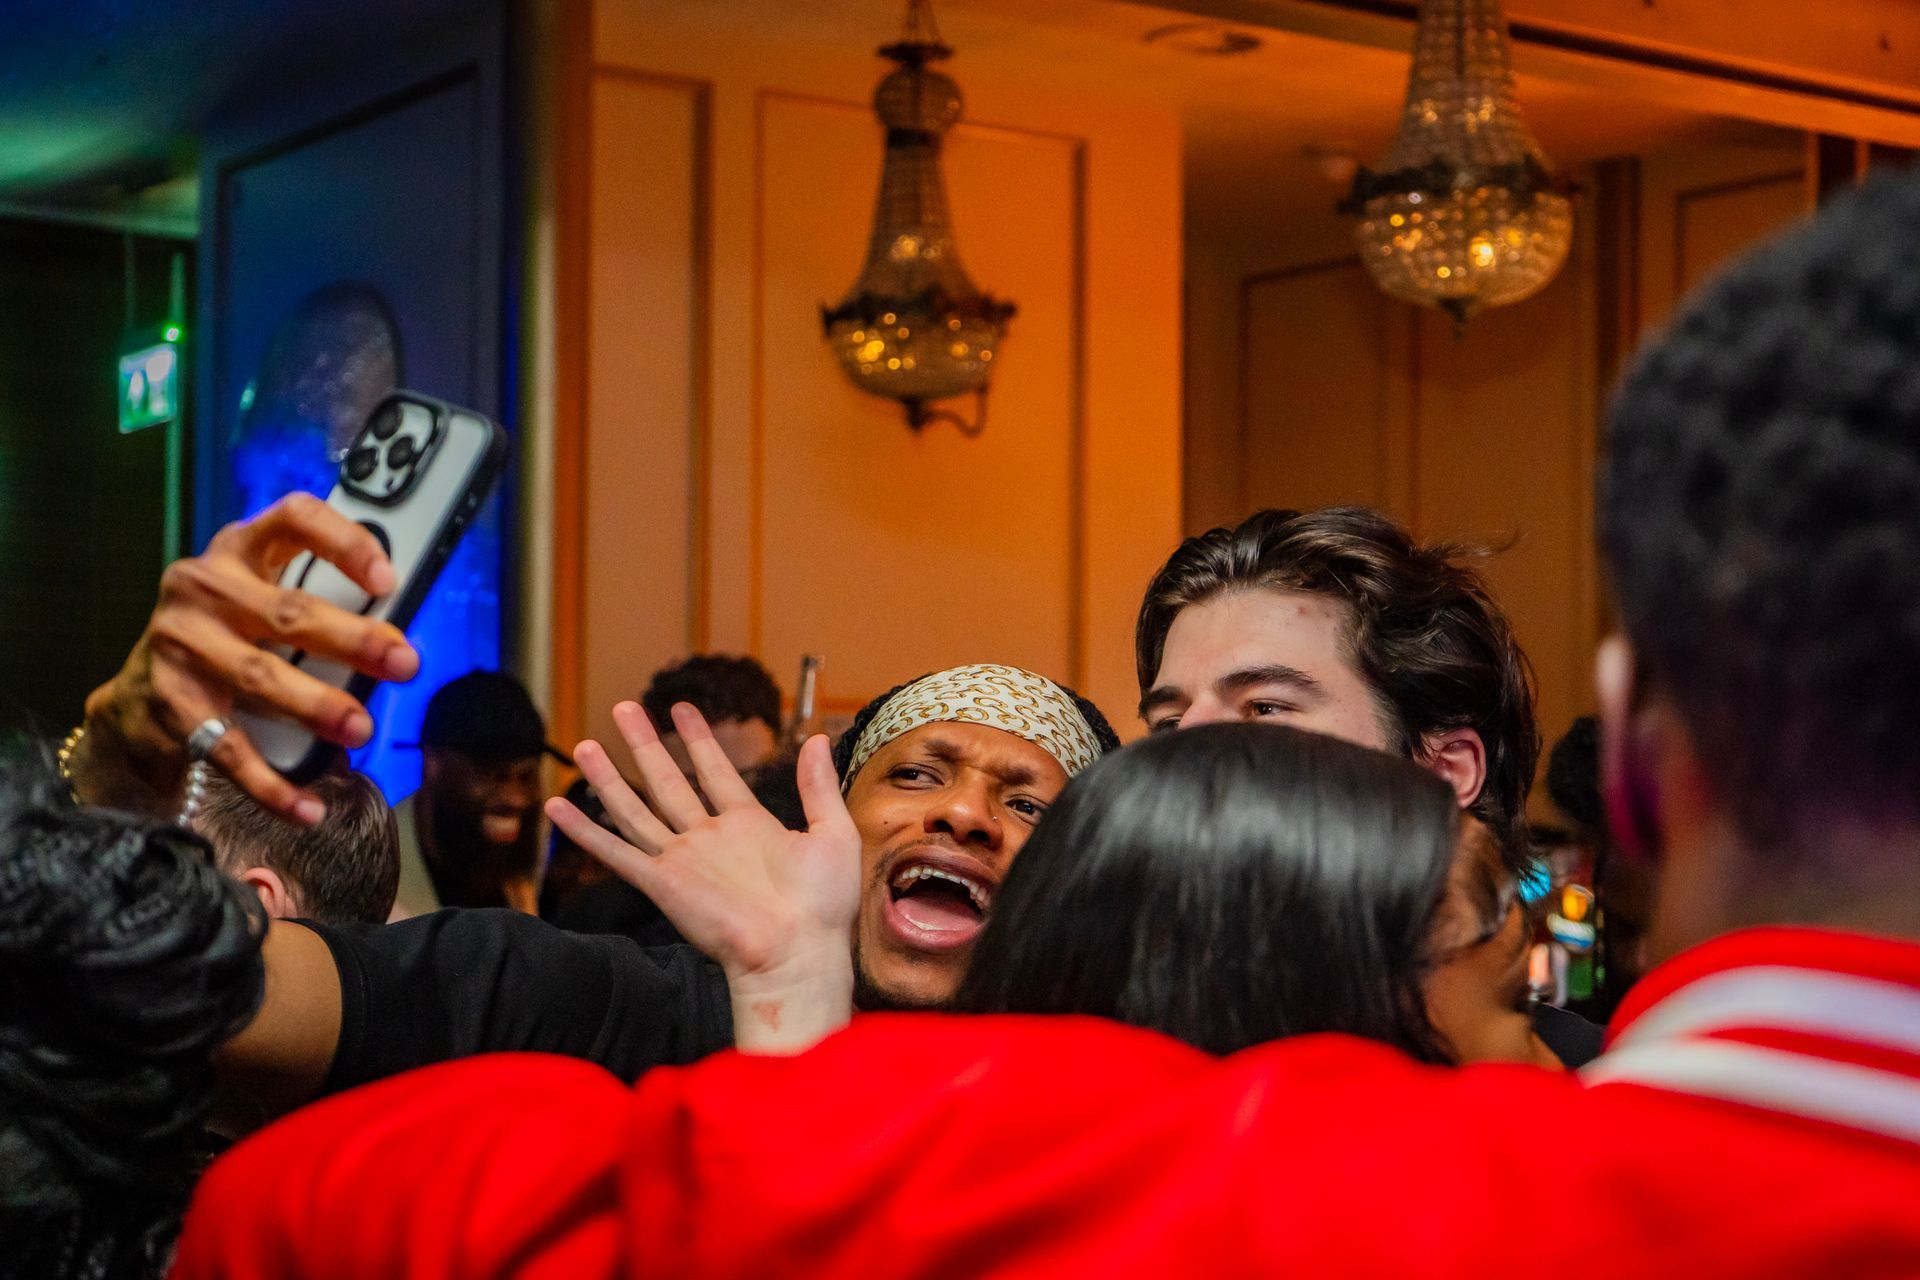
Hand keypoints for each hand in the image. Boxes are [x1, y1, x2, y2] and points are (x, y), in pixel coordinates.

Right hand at [75, 493, 418, 823]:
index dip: (343, 541)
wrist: (139, 699)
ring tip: (361, 729)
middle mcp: (205, 588)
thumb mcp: (266, 605)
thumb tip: (398, 643)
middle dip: (354, 640)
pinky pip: (228, 747)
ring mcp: (181, 643)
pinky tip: (307, 805)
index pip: (293, 519)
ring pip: (261, 676)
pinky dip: (272, 783)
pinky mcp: (170, 701)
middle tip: (405, 663)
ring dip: (317, 706)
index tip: (388, 578)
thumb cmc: (230, 639)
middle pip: (289, 611)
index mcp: (240, 551)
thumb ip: (320, 606)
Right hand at [546, 701, 859, 1052]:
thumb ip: (818, 786)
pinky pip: (616, 853)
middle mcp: (709, 838)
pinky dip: (585, 832)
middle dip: (645, 743)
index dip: (698, 739)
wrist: (799, 953)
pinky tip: (558, 808)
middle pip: (667, 781)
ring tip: (584, 745)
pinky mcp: (662, 884)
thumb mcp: (833, 833)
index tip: (681, 709)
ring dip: (609, 778)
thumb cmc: (823, 906)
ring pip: (635, 809)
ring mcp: (682, 860)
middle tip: (624, 707)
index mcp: (748, 824)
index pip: (714, 770)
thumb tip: (816, 738)